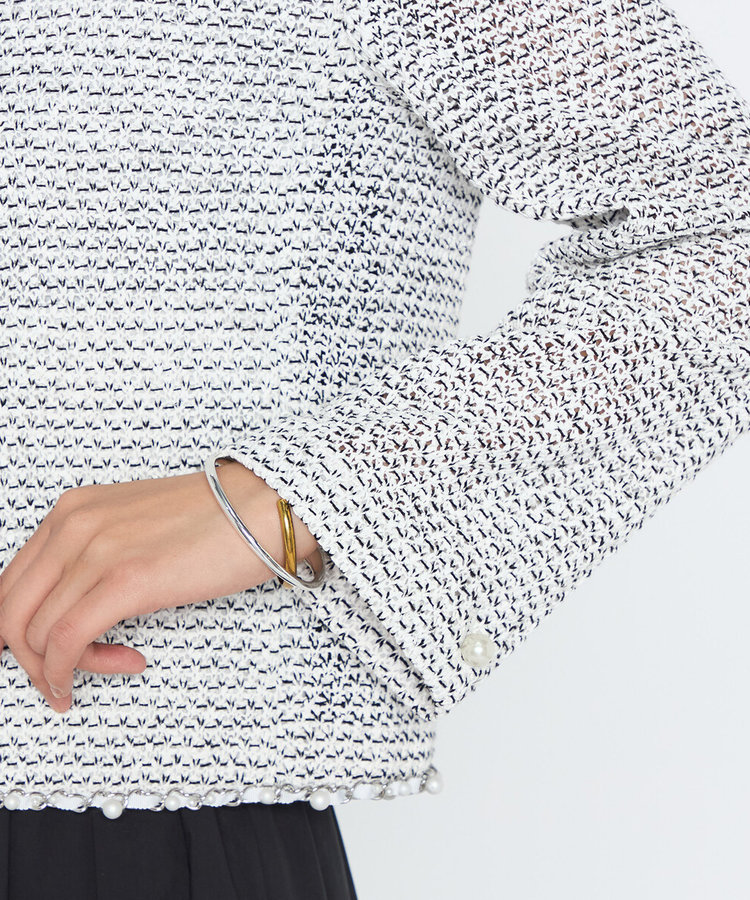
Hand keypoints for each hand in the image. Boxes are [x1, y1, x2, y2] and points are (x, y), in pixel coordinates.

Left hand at [0, 461, 321, 713]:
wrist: (264, 504)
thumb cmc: (217, 518)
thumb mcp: (136, 527)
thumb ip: (98, 555)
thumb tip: (80, 605)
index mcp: (72, 511)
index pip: (11, 583)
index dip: (17, 631)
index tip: (42, 654)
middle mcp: (73, 525)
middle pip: (9, 610)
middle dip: (27, 659)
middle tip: (58, 679)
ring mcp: (95, 550)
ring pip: (34, 633)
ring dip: (59, 669)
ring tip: (101, 672)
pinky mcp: (124, 579)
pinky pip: (66, 641)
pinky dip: (70, 671)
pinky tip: (104, 674)